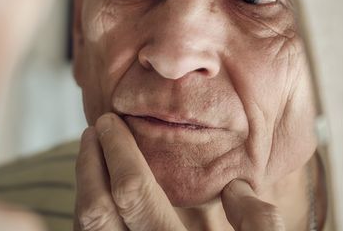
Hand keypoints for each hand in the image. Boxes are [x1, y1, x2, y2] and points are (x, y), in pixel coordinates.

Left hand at [73, 113, 284, 230]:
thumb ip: (259, 222)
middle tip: (92, 130)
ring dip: (83, 187)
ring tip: (91, 155)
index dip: (116, 151)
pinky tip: (98, 195)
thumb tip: (234, 186)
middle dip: (88, 164)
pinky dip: (87, 215)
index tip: (109, 123)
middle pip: (95, 210)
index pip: (133, 190)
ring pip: (86, 229)